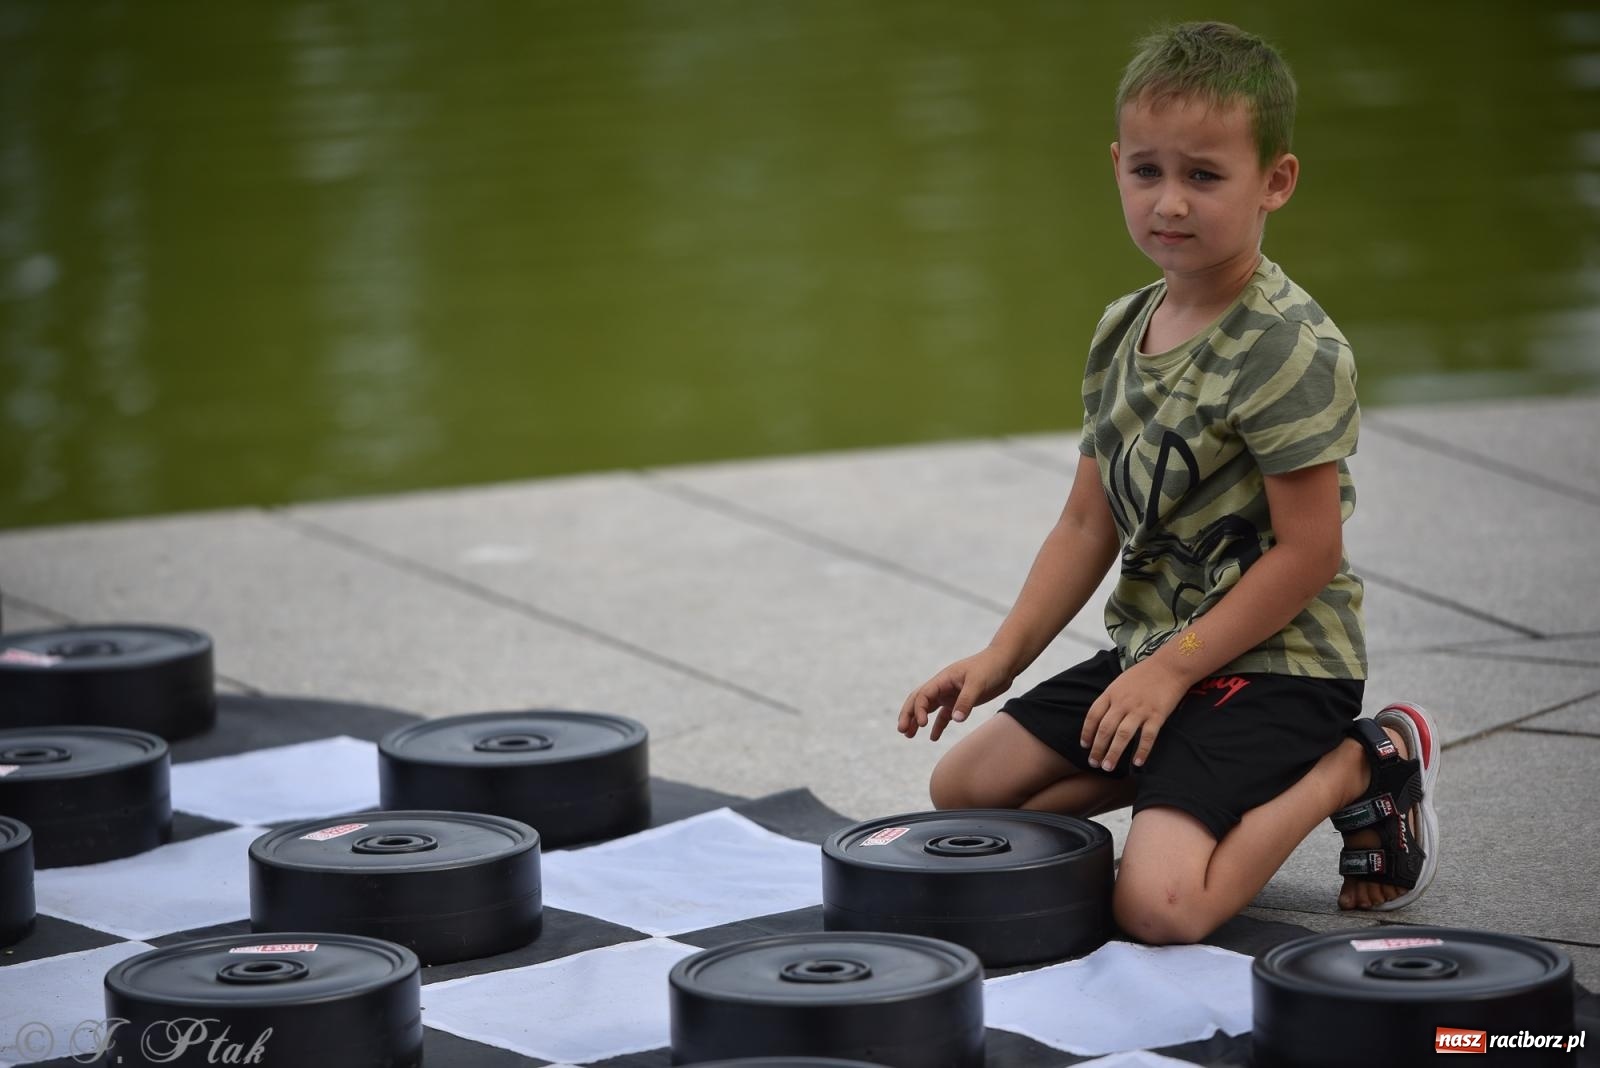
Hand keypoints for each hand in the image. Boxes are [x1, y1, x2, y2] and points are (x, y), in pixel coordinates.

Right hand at [897, 648, 1015, 741]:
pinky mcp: (960, 701)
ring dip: (918, 721)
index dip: (918, 710)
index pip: (923, 695)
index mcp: (943, 679)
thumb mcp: (978, 683)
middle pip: (918, 700)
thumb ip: (966, 701)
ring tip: (908, 736)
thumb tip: (955, 719)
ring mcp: (950, 694)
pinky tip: (933, 738)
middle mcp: (942, 686)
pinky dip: (937, 726)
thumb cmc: (990, 668)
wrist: (1005, 663)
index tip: (922, 724)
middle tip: (902, 730)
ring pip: (928, 709)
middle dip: (908, 715)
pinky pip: (944, 715)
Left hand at [1080, 658, 1187, 769]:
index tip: (1085, 746)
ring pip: (1122, 735)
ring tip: (1108, 767)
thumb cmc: (1144, 674)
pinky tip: (1137, 763)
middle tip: (1094, 763)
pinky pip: (1147, 737)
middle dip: (1097, 748)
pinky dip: (1141, 751)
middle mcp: (1122, 702)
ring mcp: (1140, 709)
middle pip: (1105, 729)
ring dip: (1113, 753)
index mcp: (1111, 693)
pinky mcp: (1157, 715)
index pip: (1093, 716)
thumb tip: (1101, 717)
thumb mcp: (1120, 682)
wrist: (1169, 666)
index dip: (1087, 732)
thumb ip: (1111, 699)